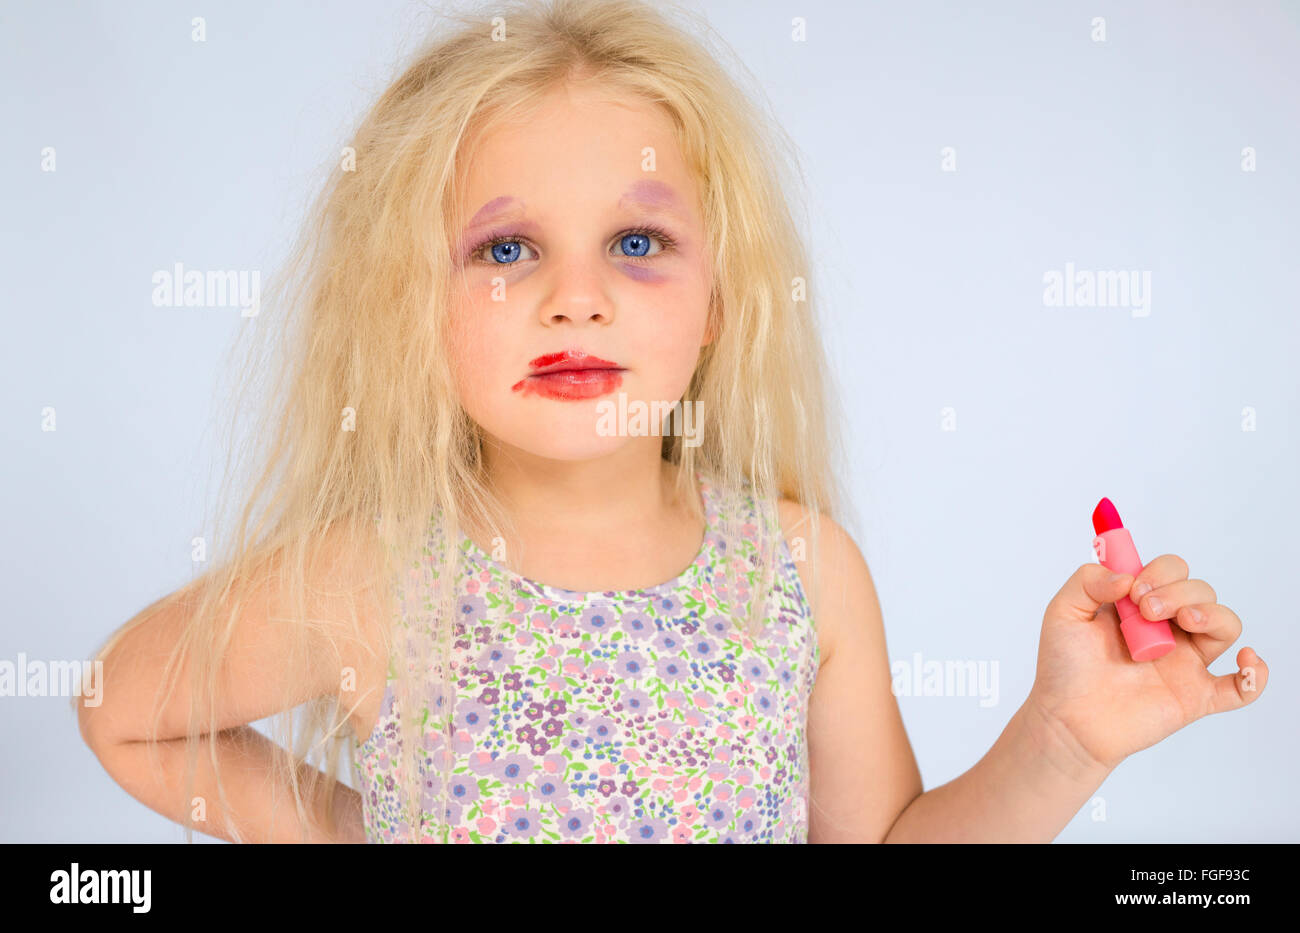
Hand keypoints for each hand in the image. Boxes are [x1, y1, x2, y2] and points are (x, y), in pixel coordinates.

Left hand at [1026, 555, 1267, 773]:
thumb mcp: (1062, 612)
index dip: (1161, 572)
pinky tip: (1246, 660)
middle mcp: (1167, 630)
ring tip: (1186, 622)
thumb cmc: (1063, 668)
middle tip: (1147, 610)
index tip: (1135, 588)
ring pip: (1225, 626)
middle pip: (1200, 593)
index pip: (1171, 571)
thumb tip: (1127, 577)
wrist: (1067, 719)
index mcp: (1140, 606)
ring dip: (1214, 615)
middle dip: (1180, 591)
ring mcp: (1184, 663)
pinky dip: (1255, 674)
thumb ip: (1086, 581)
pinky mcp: (1195, 697)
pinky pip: (1240, 688)